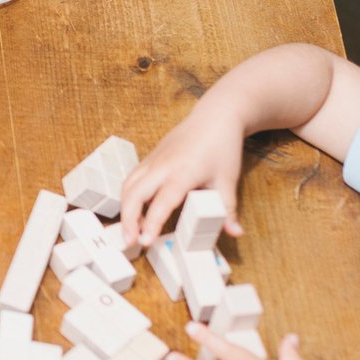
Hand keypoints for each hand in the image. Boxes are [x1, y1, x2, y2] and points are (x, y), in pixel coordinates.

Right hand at [118, 101, 245, 246]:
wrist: (215, 117)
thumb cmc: (222, 147)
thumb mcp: (227, 180)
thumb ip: (227, 209)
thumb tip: (235, 232)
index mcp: (183, 172)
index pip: (161, 203)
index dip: (151, 224)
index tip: (145, 242)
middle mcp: (162, 166)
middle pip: (134, 194)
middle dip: (127, 219)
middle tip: (129, 242)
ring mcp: (153, 160)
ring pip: (128, 185)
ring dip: (124, 208)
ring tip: (130, 230)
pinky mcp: (150, 157)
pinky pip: (132, 178)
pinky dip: (129, 196)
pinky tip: (136, 211)